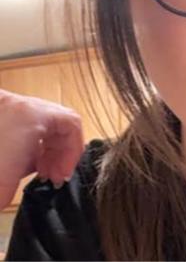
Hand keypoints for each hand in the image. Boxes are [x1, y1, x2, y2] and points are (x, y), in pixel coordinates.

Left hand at [0, 88, 83, 209]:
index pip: (71, 123)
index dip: (73, 151)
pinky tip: (14, 163)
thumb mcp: (4, 187)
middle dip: (56, 148)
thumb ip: (29, 174)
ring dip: (38, 145)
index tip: (60, 176)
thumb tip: (41, 175)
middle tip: (50, 175)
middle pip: (53, 119)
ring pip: (32, 119)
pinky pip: (15, 121)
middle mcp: (17, 103)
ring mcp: (2, 104)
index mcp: (30, 115)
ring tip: (33, 171)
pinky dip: (20, 140)